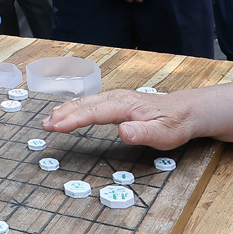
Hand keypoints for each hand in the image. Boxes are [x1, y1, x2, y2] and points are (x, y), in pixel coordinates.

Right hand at [44, 88, 198, 150]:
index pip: (94, 113)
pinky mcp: (117, 102)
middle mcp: (118, 98)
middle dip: (63, 114)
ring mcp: (117, 98)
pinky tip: (67, 111)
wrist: (187, 111)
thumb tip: (122, 131)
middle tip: (45, 125)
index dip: (73, 120)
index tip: (56, 127)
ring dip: (66, 110)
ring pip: (86, 102)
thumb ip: (143, 133)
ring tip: (49, 120)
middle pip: (85, 105)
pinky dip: (75, 107)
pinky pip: (91, 103)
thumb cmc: (176, 123)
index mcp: (126, 106)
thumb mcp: (164, 134)